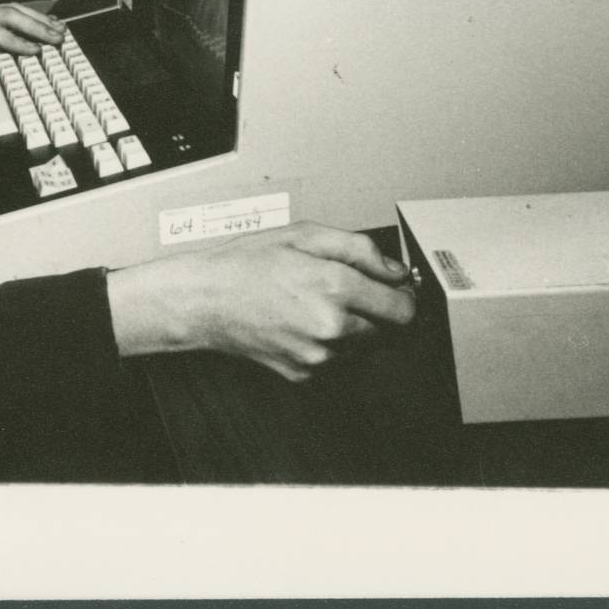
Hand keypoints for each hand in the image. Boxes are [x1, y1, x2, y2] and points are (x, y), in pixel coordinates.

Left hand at [0, 2, 65, 87]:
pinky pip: (8, 14)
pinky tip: (47, 24)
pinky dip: (30, 18)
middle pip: (5, 14)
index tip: (35, 52)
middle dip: (34, 26)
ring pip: (10, 10)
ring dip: (37, 20)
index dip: (14, 40)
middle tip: (57, 40)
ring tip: (60, 31)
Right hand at [106, 223, 415, 381]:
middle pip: (388, 331)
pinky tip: (302, 322)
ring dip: (354, 329)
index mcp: (335, 286)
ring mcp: (318, 355)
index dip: (404, 297)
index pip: (403, 309)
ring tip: (319, 304)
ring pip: (363, 348)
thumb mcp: (303, 234)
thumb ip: (358, 248)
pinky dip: (328, 345)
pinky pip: (335, 361)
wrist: (204, 300)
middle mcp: (332, 326)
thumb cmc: (245, 263)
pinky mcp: (304, 373)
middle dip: (378, 312)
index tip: (397, 290)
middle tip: (353, 292)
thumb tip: (393, 269)